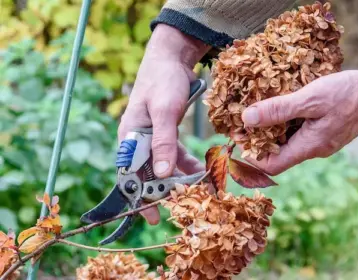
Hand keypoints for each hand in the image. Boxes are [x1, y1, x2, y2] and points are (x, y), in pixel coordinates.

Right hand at [118, 24, 209, 223]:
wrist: (172, 60)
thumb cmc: (162, 81)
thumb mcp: (163, 111)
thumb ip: (163, 142)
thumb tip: (161, 174)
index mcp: (129, 138)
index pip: (131, 175)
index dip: (141, 197)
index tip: (153, 217)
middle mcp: (138, 142)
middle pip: (148, 174)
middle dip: (164, 191)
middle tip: (183, 205)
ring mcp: (153, 138)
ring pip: (164, 167)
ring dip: (179, 179)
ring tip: (197, 190)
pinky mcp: (166, 134)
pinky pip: (175, 155)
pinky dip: (186, 163)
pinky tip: (201, 171)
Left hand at [240, 58, 357, 174]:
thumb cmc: (349, 93)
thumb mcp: (310, 99)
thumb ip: (278, 110)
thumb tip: (247, 119)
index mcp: (309, 147)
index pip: (272, 165)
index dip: (251, 156)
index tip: (235, 137)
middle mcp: (315, 148)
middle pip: (279, 152)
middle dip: (259, 138)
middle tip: (242, 118)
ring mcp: (322, 139)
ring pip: (290, 139)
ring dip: (272, 126)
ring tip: (258, 107)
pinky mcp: (327, 129)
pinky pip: (301, 130)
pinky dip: (288, 119)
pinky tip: (282, 103)